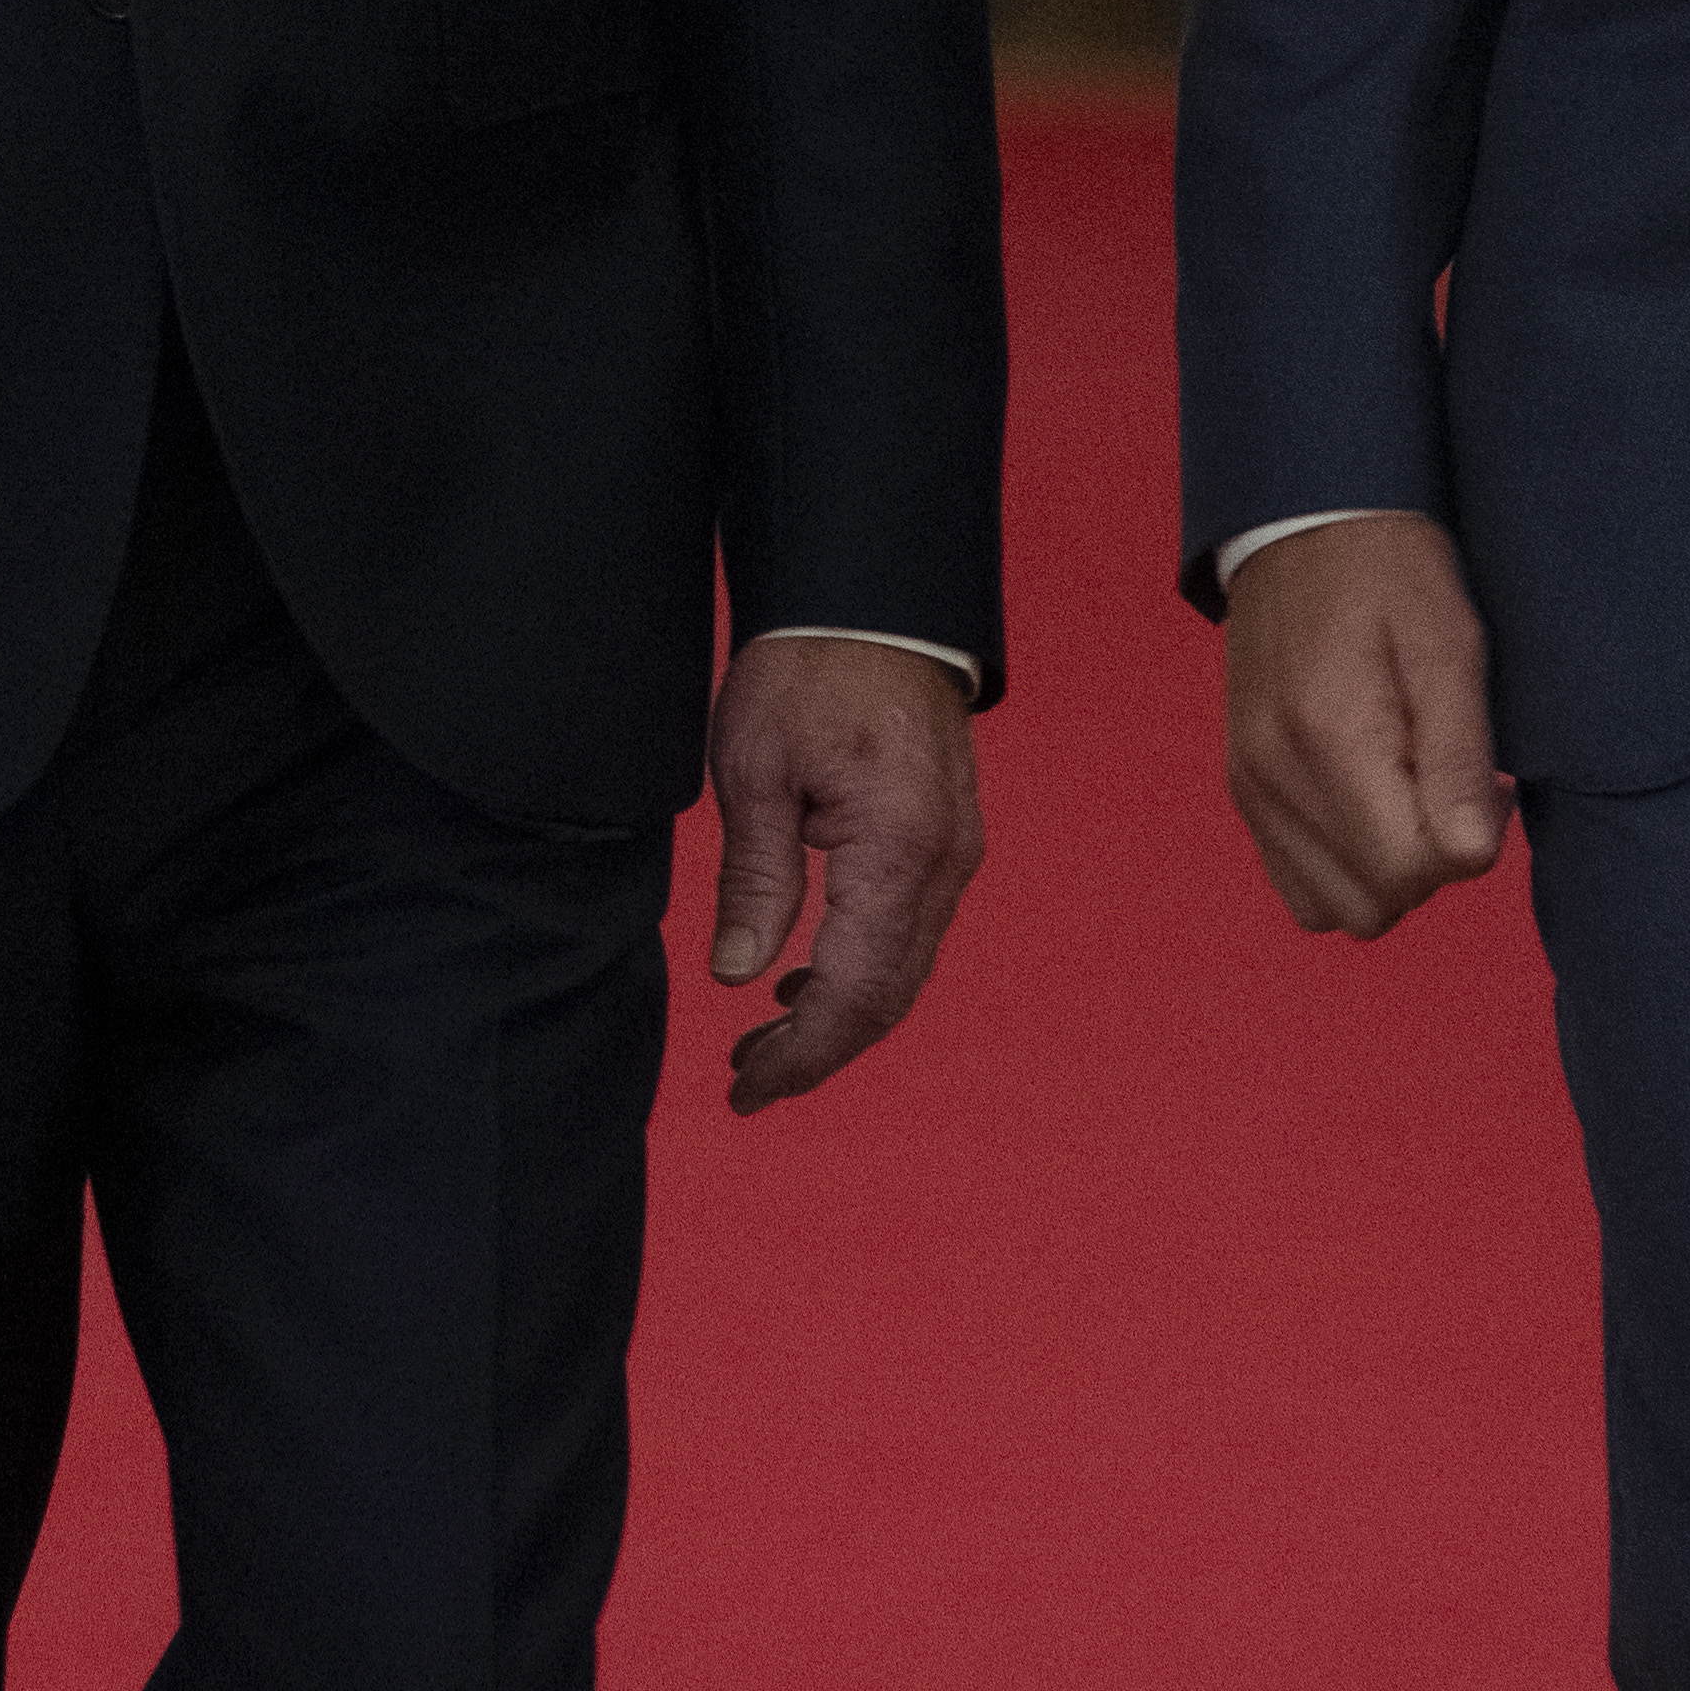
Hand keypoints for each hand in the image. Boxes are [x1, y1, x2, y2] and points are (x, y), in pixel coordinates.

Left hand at [704, 634, 981, 1114]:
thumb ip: (752, 880)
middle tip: (746, 1081)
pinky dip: (861, 970)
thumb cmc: (807, 669)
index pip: (856, 991)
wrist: (871, 600)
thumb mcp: (753, 771)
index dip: (803, 1055)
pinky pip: (909, 930)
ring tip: (759, 1042)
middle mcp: (944, 863)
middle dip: (819, 1050)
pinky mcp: (945, 838)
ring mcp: (955, 851)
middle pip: (889, 996)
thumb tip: (735, 975)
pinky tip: (802, 979)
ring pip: (903, 969)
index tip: (747, 1090)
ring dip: (838, 1015)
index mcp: (897, 850)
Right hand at [1219, 515, 1508, 934]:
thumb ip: (1458, 753)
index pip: (1411, 870)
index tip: (1488, 784)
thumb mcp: (1449, 644)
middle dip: (1430, 867)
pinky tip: (1371, 806)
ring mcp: (1249, 785)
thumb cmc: (1390, 573)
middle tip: (1454, 788)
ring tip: (1412, 797)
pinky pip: (1296, 883)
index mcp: (1328, 735)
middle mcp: (1273, 773)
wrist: (1301, 520)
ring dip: (1387, 875)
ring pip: (1333, 909)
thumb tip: (1471, 856)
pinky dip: (1343, 869)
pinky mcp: (1243, 785)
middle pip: (1374, 906)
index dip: (1471, 845)